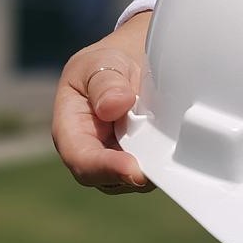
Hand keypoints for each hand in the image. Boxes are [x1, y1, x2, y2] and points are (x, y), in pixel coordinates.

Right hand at [52, 13, 154, 194]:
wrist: (130, 61)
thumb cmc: (107, 64)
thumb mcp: (101, 62)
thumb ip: (104, 83)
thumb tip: (113, 106)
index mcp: (70, 129)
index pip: (81, 159)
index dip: (106, 168)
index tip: (133, 169)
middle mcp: (90, 152)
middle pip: (108, 179)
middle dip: (134, 174)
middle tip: (161, 163)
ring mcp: (115, 161)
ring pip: (133, 180)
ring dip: (151, 168)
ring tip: (167, 142)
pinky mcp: (138, 162)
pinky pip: (150, 171)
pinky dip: (162, 163)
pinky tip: (173, 145)